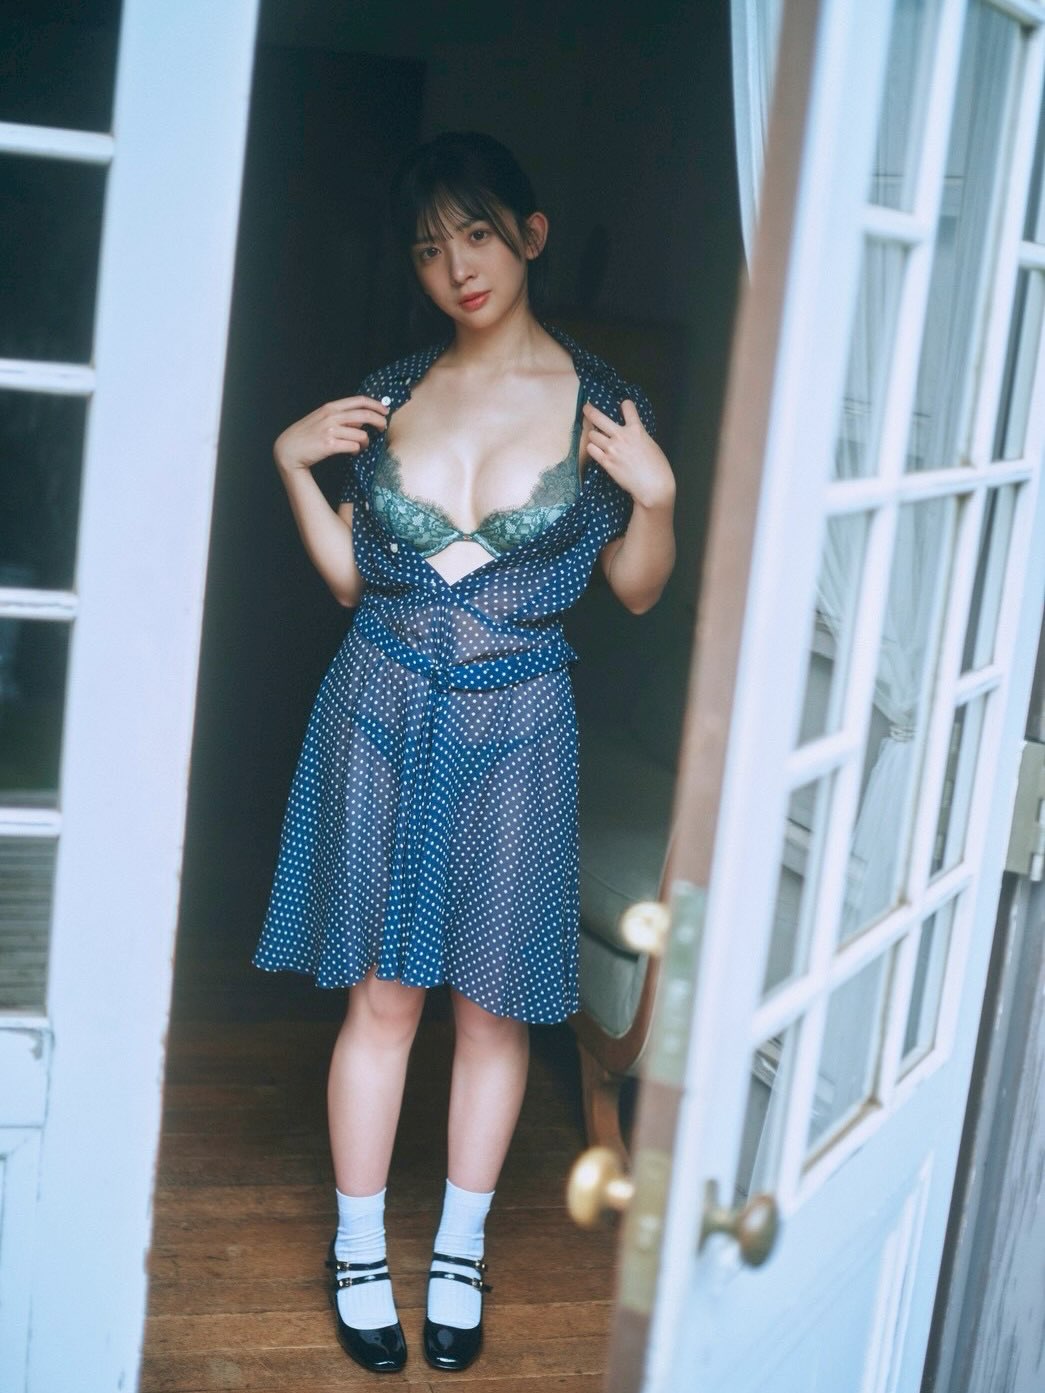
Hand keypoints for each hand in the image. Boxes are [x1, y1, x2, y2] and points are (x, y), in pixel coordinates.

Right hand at [273, 395, 388, 473]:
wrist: (288, 450)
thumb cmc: (306, 435)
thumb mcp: (321, 418)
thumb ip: (340, 416)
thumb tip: (362, 418)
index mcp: (331, 407)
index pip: (359, 401)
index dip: (376, 405)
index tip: (385, 411)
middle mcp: (331, 416)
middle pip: (365, 415)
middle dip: (379, 421)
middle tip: (384, 428)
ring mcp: (330, 430)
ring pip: (361, 434)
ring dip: (365, 442)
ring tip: (361, 446)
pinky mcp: (330, 445)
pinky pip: (354, 447)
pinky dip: (356, 450)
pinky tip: (352, 452)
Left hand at [582, 399, 674, 509]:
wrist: (652, 485)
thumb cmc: (657, 467)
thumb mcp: (650, 444)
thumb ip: (638, 435)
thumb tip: (631, 434)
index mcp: (637, 429)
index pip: (627, 407)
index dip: (625, 405)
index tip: (623, 405)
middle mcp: (622, 436)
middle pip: (599, 418)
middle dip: (590, 411)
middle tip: (586, 409)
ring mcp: (612, 449)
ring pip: (592, 435)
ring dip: (593, 436)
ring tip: (596, 438)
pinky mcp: (606, 462)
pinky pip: (591, 449)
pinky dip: (592, 448)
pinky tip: (595, 450)